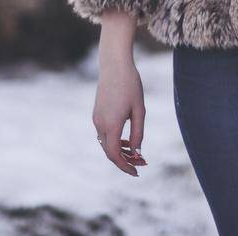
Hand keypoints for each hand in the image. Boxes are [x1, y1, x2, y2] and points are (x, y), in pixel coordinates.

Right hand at [92, 52, 148, 175]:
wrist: (114, 64)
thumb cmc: (130, 85)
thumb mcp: (139, 110)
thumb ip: (138, 132)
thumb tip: (137, 152)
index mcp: (111, 125)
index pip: (115, 155)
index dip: (125, 166)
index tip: (136, 172)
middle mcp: (100, 124)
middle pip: (110, 152)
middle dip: (124, 161)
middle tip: (140, 164)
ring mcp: (96, 118)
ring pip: (106, 144)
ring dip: (119, 151)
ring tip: (135, 153)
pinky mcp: (96, 113)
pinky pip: (104, 134)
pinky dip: (114, 141)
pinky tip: (126, 140)